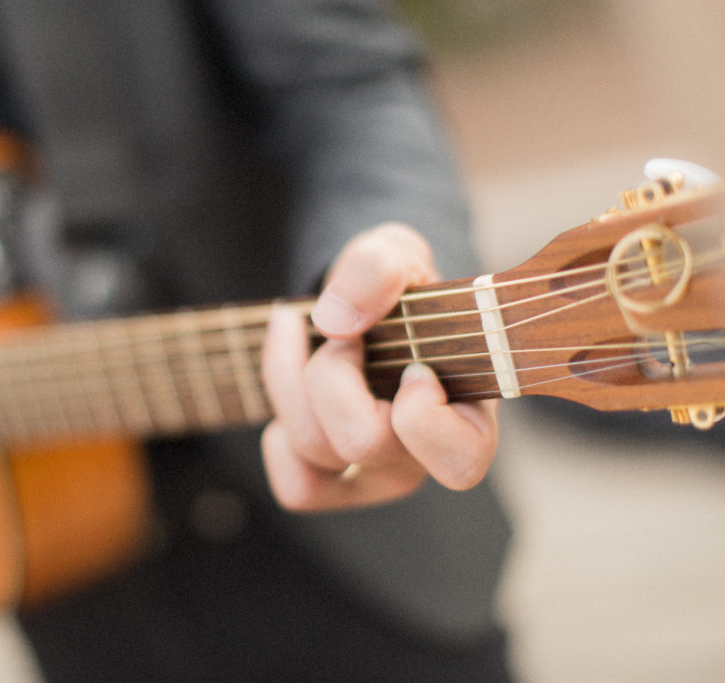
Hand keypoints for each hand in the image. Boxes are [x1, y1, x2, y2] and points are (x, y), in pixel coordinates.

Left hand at [260, 223, 498, 510]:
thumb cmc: (392, 286)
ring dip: (289, 379)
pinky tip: (292, 387)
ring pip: (315, 451)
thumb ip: (377, 267)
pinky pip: (297, 487)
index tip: (412, 364)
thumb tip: (337, 323)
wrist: (359, 304)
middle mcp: (423, 454)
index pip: (460, 458)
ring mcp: (376, 475)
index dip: (423, 415)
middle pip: (362, 442)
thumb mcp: (391, 250)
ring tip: (294, 327)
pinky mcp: (332, 484)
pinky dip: (278, 434)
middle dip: (331, 372)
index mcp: (467, 410)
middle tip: (339, 332)